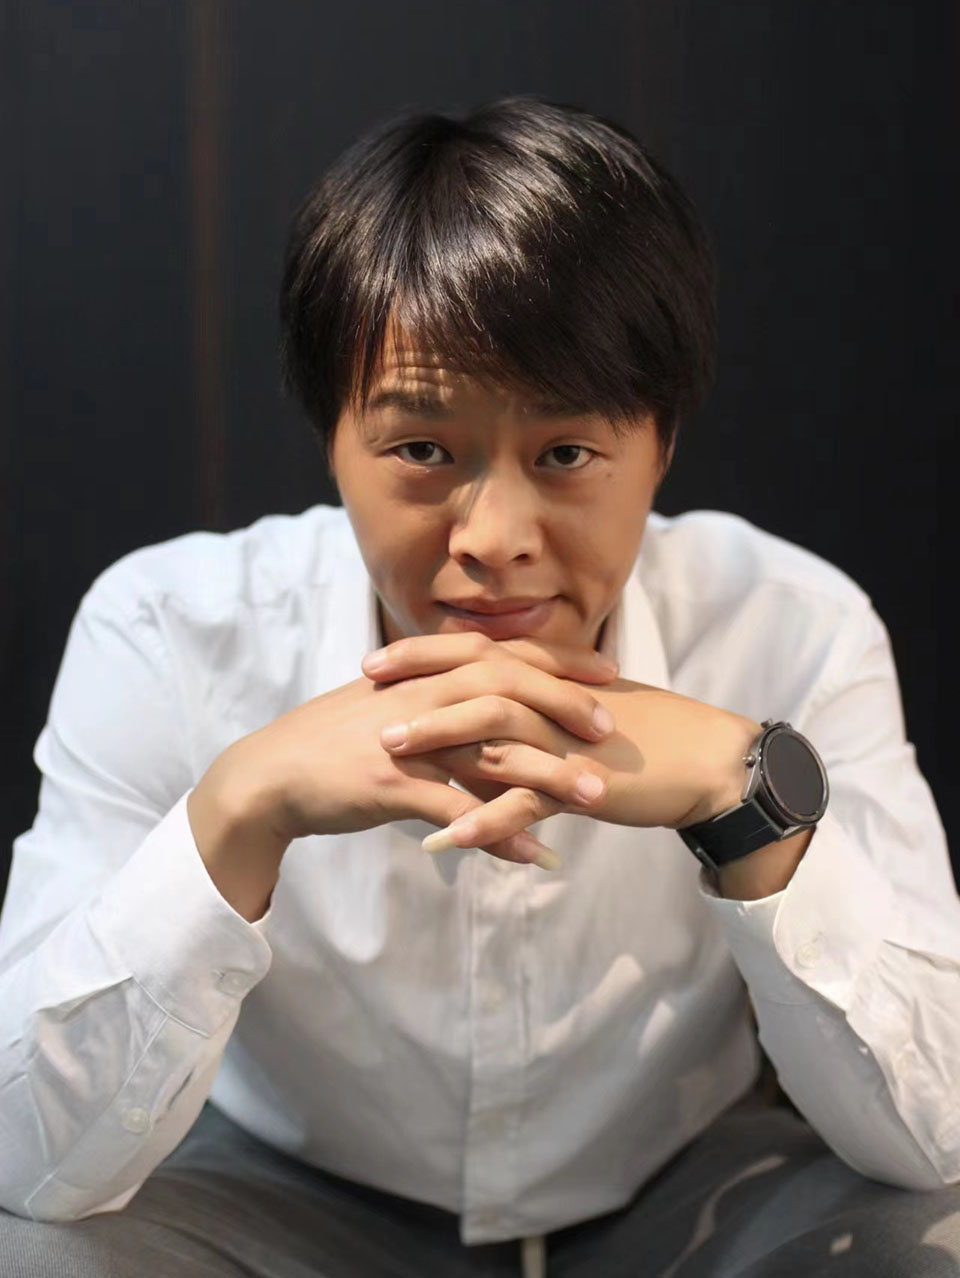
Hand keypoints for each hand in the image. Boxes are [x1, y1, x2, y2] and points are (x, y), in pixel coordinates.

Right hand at [202, 638, 620, 867]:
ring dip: (549, 776)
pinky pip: (458, 810)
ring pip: (490, 752)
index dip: (556, 662)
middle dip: (564, 707)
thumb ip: (439, 703)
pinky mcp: (390, 784)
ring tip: (595, 798)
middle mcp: (420, 697)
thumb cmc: (334, 742)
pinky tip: (536, 854)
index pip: (502, 655)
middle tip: (610, 731)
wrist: (269, 775)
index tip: (605, 673)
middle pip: (506, 690)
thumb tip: (488, 714)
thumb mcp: (389, 708)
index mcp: (423, 674)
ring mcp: (406, 741)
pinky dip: (500, 833)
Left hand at [364, 632, 761, 860]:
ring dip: (438, 741)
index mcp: (549, 679)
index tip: (374, 662)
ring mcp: (567, 741)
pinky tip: (446, 840)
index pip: (477, 654)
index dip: (423, 655)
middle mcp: (553, 701)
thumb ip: (531, 713)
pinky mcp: (583, 784)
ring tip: (387, 755)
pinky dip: (486, 821)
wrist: (706, 761)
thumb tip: (481, 723)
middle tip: (365, 693)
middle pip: (476, 681)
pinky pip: (528, 803)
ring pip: (495, 732)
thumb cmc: (642, 737)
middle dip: (417, 686)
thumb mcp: (577, 715)